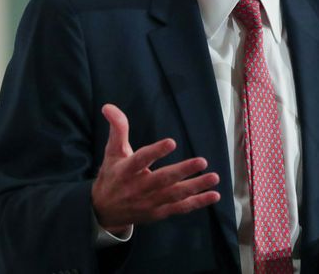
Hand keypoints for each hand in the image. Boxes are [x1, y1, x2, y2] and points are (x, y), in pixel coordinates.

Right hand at [91, 104, 220, 233]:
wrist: (104, 211)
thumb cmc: (113, 175)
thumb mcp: (112, 152)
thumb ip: (117, 129)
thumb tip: (109, 106)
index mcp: (126, 171)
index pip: (141, 160)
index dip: (156, 152)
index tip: (172, 142)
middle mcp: (138, 188)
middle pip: (163, 179)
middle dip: (183, 171)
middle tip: (202, 161)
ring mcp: (150, 202)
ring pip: (175, 195)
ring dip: (196, 187)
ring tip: (214, 177)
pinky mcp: (159, 212)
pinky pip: (180, 208)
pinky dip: (198, 203)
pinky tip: (214, 195)